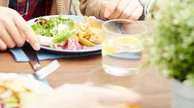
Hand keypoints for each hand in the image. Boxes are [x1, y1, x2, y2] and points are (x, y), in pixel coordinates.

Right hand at [0, 6, 39, 50]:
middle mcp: (6, 20)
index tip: (37, 47)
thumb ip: (20, 25)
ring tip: (5, 37)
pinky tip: (0, 39)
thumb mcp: (10, 15)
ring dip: (10, 44)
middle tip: (14, 38)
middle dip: (19, 42)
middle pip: (19, 39)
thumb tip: (33, 38)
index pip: (26, 28)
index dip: (33, 39)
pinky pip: (2, 47)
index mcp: (13, 14)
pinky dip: (3, 46)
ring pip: (11, 44)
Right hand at [24, 83, 141, 107]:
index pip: (114, 95)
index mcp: (89, 95)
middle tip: (129, 106)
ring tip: (121, 107)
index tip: (139, 98)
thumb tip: (90, 88)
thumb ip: (82, 90)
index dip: (128, 96)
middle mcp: (92, 106)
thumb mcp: (68, 90)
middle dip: (123, 107)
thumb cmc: (54, 101)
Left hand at [102, 0, 142, 19]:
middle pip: (120, 8)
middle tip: (111, 19)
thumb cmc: (112, 7)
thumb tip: (107, 11)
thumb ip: (105, 6)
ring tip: (117, 20)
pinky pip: (134, 17)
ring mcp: (136, 1)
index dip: (110, 7)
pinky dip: (127, 21)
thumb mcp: (105, 5)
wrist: (120, 10)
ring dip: (120, 19)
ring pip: (127, 13)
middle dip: (114, 15)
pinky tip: (124, 21)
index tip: (106, 15)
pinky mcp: (140, 9)